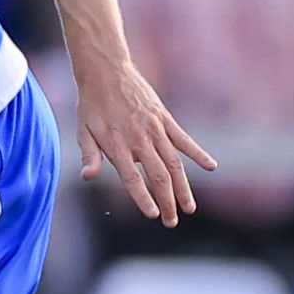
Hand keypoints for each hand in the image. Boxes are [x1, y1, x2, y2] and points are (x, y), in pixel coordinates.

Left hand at [71, 54, 216, 226]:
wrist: (106, 71)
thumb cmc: (91, 105)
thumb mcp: (82, 130)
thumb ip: (89, 154)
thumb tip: (87, 176)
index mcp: (117, 145)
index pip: (132, 178)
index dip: (143, 198)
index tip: (153, 215)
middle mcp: (139, 139)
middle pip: (157, 176)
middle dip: (167, 202)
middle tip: (172, 222)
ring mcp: (155, 129)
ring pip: (174, 163)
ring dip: (183, 187)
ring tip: (190, 208)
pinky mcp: (165, 119)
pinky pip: (184, 139)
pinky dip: (198, 153)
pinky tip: (211, 167)